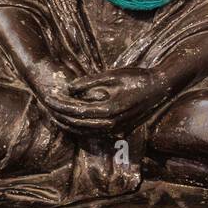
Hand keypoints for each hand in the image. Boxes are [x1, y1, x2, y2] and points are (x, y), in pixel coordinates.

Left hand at [41, 66, 173, 135]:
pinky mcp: (119, 129)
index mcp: (109, 109)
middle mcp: (112, 123)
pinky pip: (95, 132)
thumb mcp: (112, 75)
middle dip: (61, 115)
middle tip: (48, 106)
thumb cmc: (137, 78)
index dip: (61, 104)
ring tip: (55, 114)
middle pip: (79, 124)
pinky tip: (73, 121)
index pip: (77, 110)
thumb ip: (90, 82)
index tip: (50, 97)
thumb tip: (69, 88)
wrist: (160, 88)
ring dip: (69, 124)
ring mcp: (116, 129)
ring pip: (85, 132)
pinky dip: (81, 127)